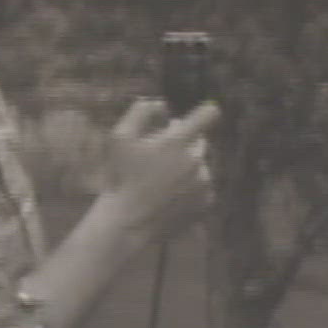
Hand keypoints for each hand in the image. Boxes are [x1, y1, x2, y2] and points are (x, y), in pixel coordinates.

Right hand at [103, 98, 220, 239]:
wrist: (128, 222)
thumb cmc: (120, 177)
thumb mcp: (119, 138)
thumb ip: (140, 112)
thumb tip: (161, 104)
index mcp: (178, 142)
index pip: (208, 115)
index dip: (205, 112)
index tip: (203, 113)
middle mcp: (196, 161)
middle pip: (199, 140)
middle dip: (182, 143)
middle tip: (159, 155)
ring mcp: (203, 183)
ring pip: (199, 164)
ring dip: (185, 166)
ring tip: (160, 180)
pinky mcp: (206, 202)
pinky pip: (202, 186)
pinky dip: (190, 187)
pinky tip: (169, 195)